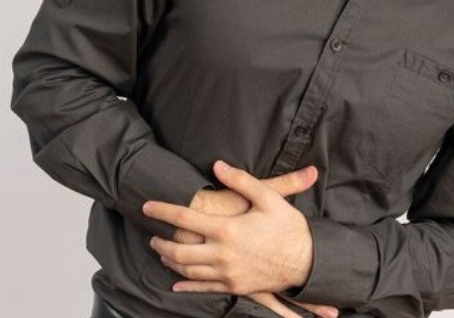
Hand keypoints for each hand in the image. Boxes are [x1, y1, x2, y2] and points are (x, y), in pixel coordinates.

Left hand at [143, 160, 315, 295]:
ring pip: (187, 271)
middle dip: (160, 243)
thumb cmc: (288, 228)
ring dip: (169, 262)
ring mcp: (227, 273)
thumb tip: (218, 165)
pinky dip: (185, 285)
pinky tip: (175, 283)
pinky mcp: (234, 286)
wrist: (307, 262)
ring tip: (161, 254)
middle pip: (178, 251)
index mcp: (227, 229)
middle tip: (151, 237)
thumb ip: (241, 180)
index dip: (161, 211)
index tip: (146, 206)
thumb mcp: (268, 197)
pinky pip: (203, 288)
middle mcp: (222, 254)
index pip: (183, 218)